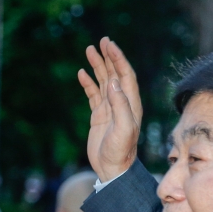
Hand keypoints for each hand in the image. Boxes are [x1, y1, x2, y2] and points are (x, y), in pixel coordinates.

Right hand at [77, 37, 142, 181]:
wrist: (112, 169)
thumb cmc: (120, 151)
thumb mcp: (123, 128)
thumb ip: (120, 104)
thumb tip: (112, 81)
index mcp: (131, 104)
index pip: (125, 75)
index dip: (118, 58)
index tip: (109, 45)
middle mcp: (122, 103)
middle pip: (115, 74)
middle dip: (109, 57)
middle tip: (102, 41)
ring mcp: (110, 109)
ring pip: (104, 82)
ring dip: (98, 66)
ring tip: (89, 50)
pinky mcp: (99, 116)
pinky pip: (93, 94)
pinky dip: (88, 83)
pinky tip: (81, 73)